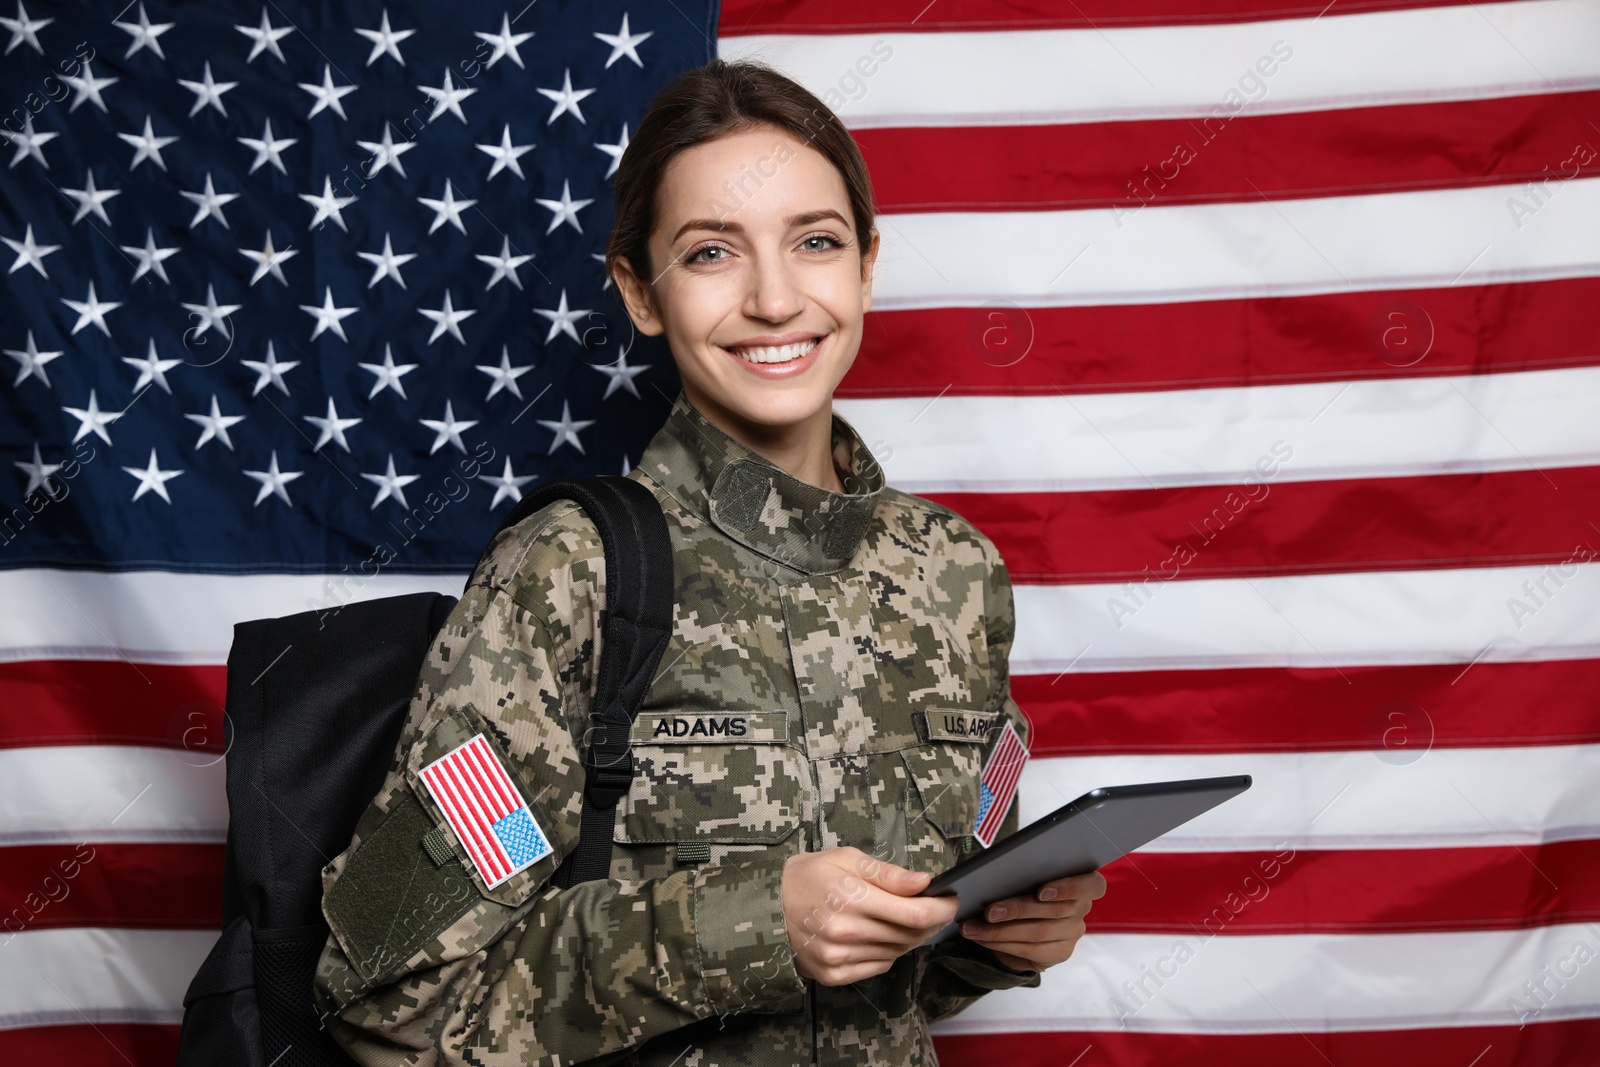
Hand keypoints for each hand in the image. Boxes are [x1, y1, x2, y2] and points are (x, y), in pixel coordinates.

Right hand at [781, 847, 959, 985]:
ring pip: (898, 952)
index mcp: (850, 897)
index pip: (916, 913)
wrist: (765, 908)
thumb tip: (925, 882)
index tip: (951, 901)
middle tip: (933, 908)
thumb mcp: (846, 859)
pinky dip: (888, 951)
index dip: (942, 909)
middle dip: (930, 921)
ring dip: (909, 936)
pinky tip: (879, 935)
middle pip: (910, 935)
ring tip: (902, 918)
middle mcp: (845, 931)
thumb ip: (888, 874)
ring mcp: (838, 957)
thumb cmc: (807, 876)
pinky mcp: (833, 975)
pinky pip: (879, 966)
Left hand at [958, 870, 1105, 971]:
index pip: (1092, 885)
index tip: (1041, 892)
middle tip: (988, 911)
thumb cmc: (1024, 886)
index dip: (1068, 888)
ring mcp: (1073, 933)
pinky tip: (982, 938)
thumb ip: (1023, 872)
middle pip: (1055, 911)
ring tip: (973, 928)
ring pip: (1038, 933)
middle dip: (1017, 910)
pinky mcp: (1060, 953)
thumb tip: (993, 871)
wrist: (1024, 922)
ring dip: (1000, 931)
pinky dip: (1001, 943)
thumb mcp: (1026, 876)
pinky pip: (1030, 950)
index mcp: (1081, 882)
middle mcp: (1081, 908)